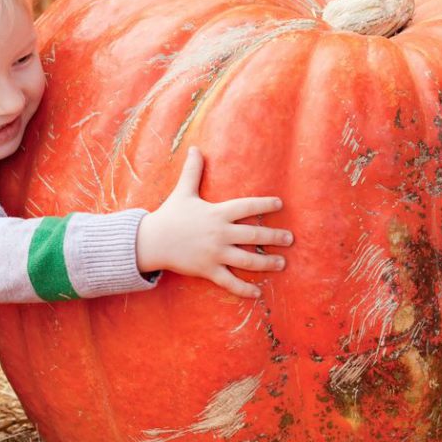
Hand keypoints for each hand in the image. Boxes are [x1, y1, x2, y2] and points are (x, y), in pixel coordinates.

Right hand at [135, 147, 291, 297]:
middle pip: (254, 234)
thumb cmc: (169, 215)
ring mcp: (215, 254)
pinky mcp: (207, 270)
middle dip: (274, 236)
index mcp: (217, 213)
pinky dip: (244, 289)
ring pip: (247, 260)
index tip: (280, 204)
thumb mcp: (182, 191)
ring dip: (267, 263)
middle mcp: (219, 233)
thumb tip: (194, 148)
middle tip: (290, 239)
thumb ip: (192, 171)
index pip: (246, 206)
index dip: (264, 204)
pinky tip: (257, 293)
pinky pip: (229, 282)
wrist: (151, 241)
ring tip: (282, 263)